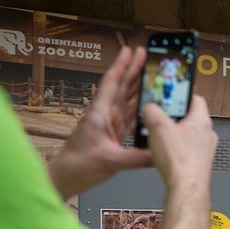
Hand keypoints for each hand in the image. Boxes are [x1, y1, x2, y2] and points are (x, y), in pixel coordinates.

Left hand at [48, 46, 152, 197]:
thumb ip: (138, 157)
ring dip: (138, 88)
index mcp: (100, 114)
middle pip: (121, 88)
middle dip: (133, 70)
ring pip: (127, 101)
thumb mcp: (111, 161)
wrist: (67, 178)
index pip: (112, 84)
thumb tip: (162, 153)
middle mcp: (105, 116)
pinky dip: (140, 111)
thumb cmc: (80, 166)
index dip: (122, 66)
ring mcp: (109, 125)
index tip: (131, 50)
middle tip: (147, 55)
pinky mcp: (113, 136)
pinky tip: (151, 107)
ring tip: (153, 75)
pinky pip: (130, 119)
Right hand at [143, 95, 217, 192]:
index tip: (170, 93)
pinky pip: (185, 150)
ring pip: (186, 135)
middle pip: (188, 117)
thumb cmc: (180, 160)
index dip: (181, 93)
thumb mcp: (158, 126)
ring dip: (171, 133)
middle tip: (157, 115)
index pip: (195, 98)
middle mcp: (207, 135)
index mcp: (202, 121)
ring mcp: (204, 150)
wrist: (186, 188)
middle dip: (171, 116)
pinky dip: (173, 148)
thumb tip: (149, 108)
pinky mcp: (198, 163)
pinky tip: (162, 152)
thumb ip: (151, 110)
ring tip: (156, 135)